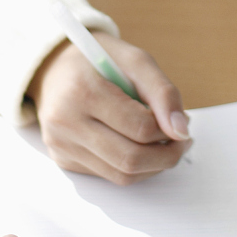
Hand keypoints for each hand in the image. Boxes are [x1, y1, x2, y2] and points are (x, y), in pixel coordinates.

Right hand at [29, 36, 189, 184]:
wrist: (53, 68)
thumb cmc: (97, 61)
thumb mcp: (134, 60)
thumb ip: (163, 92)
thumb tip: (182, 130)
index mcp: (82, 90)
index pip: (139, 127)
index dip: (170, 129)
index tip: (182, 121)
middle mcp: (66, 122)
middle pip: (131, 159)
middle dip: (167, 155)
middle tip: (182, 140)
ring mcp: (61, 145)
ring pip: (122, 175)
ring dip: (154, 165)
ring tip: (165, 144)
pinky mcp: (63, 159)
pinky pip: (108, 175)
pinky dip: (133, 167)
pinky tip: (139, 147)